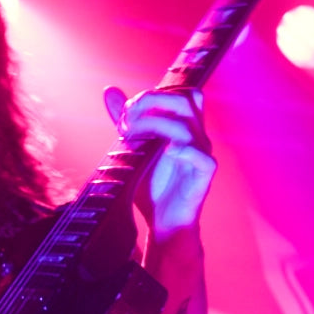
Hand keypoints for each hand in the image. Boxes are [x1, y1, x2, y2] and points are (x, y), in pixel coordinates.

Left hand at [103, 86, 216, 241]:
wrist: (162, 222)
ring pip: (189, 125)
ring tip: (134, 140)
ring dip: (156, 125)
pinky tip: (167, 153)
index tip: (123, 117)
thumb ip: (126, 120)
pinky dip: (185, 151)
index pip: (175, 93)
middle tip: (128, 121)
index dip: (148, 97)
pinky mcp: (203, 176)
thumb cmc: (150, 185)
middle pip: (187, 98)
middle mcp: (195, 135)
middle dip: (153, 101)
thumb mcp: (133, 148)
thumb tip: (110, 91)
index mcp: (182, 126)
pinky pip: (203, 158)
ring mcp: (201, 154)